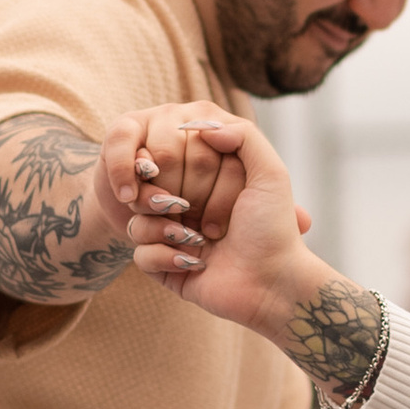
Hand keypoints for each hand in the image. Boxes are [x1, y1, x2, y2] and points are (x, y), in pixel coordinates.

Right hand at [117, 105, 313, 326]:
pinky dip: (164, 257)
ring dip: (164, 229)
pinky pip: (139, 253)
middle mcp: (188, 209)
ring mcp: (173, 238)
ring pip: (137, 220)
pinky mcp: (164, 268)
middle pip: (148, 190)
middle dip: (169, 199)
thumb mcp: (270, 173)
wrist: (272, 284)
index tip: (203, 180)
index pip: (172, 160)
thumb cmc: (272, 229)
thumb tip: (199, 124)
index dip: (185, 169)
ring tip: (196, 239)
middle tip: (190, 210)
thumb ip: (243, 134)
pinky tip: (195, 263)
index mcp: (208, 184)